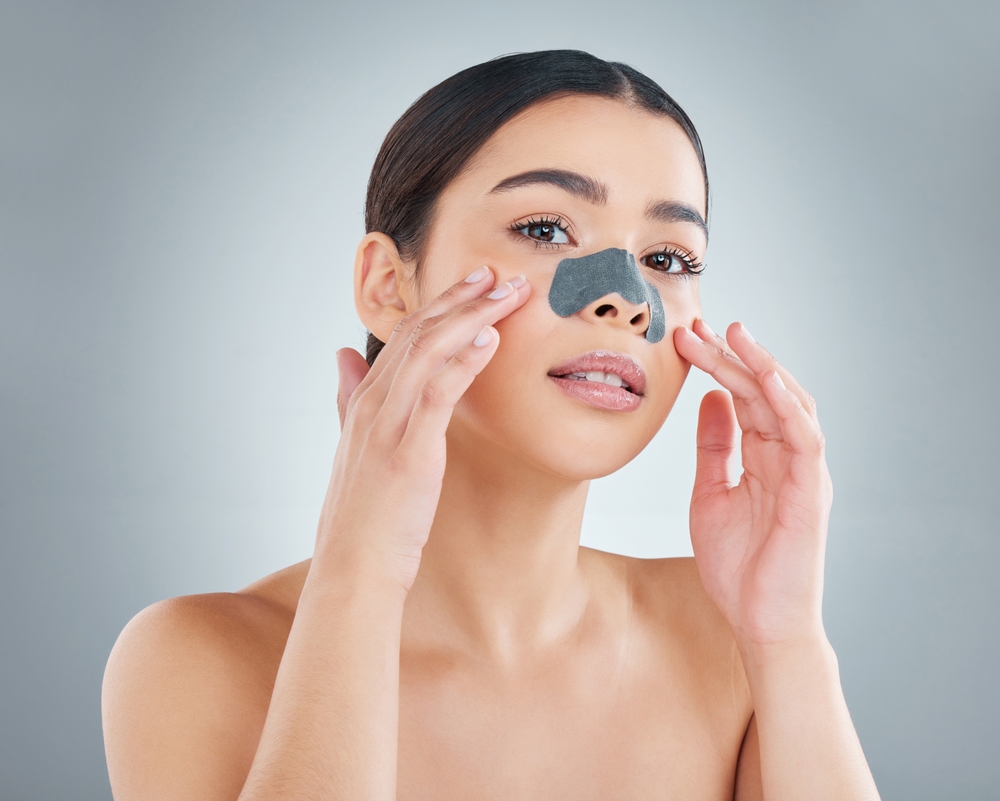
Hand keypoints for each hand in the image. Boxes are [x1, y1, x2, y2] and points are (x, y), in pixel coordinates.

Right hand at [318, 268, 530, 591]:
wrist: (353, 571)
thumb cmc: (362, 518)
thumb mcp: (352, 450)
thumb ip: (349, 399)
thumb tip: (342, 355)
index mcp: (363, 403)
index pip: (405, 337)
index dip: (441, 305)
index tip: (475, 283)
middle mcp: (372, 404)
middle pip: (420, 333)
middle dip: (462, 297)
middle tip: (500, 273)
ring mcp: (388, 425)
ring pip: (430, 351)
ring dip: (472, 316)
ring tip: (508, 293)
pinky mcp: (409, 451)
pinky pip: (438, 392)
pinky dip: (464, 360)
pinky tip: (491, 339)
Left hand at [674, 320, 831, 647]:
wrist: (759, 622)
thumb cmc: (740, 568)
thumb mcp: (711, 495)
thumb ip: (714, 448)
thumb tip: (711, 400)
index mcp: (764, 457)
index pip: (744, 398)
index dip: (718, 365)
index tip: (686, 339)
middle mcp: (787, 456)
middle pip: (762, 392)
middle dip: (729, 356)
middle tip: (694, 327)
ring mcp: (803, 470)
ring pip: (786, 402)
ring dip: (759, 365)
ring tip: (732, 333)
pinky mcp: (812, 489)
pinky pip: (804, 435)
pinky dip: (786, 402)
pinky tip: (763, 375)